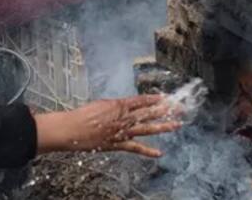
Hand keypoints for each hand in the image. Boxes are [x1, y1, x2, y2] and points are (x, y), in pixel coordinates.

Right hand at [33, 95, 181, 157]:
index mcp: (118, 105)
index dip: (154, 99)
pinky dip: (147, 151)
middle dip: (164, 110)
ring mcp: (122, 131)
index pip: (141, 101)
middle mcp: (123, 117)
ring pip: (146, 128)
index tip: (166, 98)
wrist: (72, 128)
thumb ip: (114, 106)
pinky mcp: (118, 144)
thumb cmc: (82, 115)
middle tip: (179, 109)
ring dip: (162, 126)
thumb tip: (123, 106)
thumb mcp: (100, 104)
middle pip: (148, 113)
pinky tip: (159, 153)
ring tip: (176, 125)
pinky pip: (136, 148)